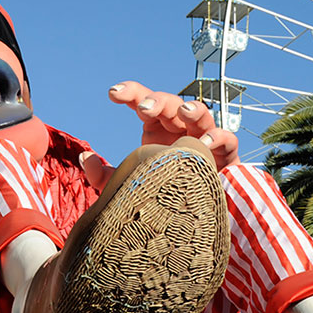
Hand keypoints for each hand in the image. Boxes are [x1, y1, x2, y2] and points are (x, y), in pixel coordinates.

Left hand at [86, 81, 238, 190]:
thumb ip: (105, 176)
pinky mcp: (224, 157)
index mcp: (156, 129)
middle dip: (158, 101)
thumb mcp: (127, 186)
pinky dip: (218, 137)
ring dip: (194, 109)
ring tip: (184, 111)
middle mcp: (179, 129)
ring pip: (202, 114)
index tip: (112, 94)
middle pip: (171, 103)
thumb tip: (85, 158)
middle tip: (144, 108)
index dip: (131, 93)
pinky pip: (227, 140)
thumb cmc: (159, 194)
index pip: (144, 102)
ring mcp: (203, 139)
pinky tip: (203, 143)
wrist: (191, 219)